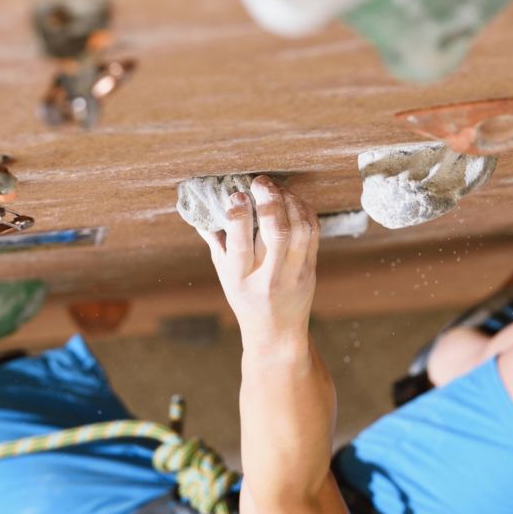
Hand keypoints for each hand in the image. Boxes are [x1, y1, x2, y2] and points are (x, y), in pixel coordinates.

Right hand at [198, 176, 319, 348]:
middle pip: (275, 232)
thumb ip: (216, 243)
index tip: (236, 194)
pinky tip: (293, 199)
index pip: (240, 244)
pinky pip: (312, 233)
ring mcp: (294, 273)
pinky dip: (304, 211)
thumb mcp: (225, 276)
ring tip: (276, 188)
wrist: (278, 331)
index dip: (239, 216)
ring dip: (289, 202)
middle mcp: (269, 276)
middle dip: (269, 201)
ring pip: (298, 229)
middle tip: (259, 182)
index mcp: (241, 278)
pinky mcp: (311, 269)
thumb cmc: (246, 300)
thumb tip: (199, 210)